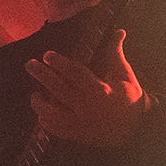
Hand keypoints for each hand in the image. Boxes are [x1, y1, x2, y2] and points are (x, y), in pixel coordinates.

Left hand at [26, 30, 143, 147]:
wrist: (135, 128)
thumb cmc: (129, 98)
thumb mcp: (124, 75)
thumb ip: (116, 53)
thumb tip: (119, 31)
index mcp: (100, 91)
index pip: (75, 73)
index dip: (60, 63)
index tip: (47, 55)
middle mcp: (88, 107)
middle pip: (59, 90)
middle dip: (42, 75)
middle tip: (30, 64)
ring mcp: (81, 123)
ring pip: (53, 113)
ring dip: (40, 103)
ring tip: (34, 94)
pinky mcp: (77, 134)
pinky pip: (55, 129)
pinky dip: (45, 121)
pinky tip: (42, 112)